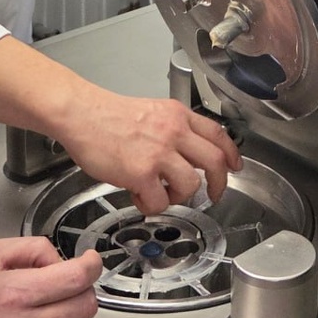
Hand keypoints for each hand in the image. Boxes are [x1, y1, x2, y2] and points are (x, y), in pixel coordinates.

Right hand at [56, 87, 241, 215]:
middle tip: (213, 194)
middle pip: (214, 161)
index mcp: (177, 115)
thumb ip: (172, 129)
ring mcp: (159, 152)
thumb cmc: (108, 116)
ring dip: (178, 197)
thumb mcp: (152, 112)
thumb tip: (186, 154)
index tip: (235, 166)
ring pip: (191, 185)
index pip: (217, 133)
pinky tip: (138, 195)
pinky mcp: (141, 172)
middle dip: (219, 183)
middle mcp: (174, 131)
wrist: (82, 114)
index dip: (231, 153)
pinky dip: (151, 205)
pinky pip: (160, 201)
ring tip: (161, 193)